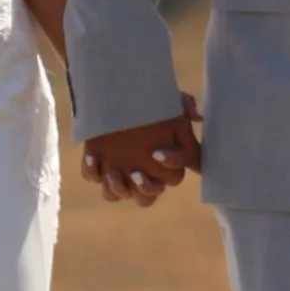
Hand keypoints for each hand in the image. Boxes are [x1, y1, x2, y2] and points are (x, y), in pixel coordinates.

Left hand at [81, 97, 201, 205]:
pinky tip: (92, 156)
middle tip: (136, 173)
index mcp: (163, 162)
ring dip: (117, 188)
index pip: (173, 177)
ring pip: (118, 196)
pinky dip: (92, 171)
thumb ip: (186, 107)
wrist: (116, 92)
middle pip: (148, 197)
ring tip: (112, 172)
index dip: (168, 167)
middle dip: (145, 188)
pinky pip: (93, 177)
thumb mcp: (169, 100)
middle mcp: (142, 173)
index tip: (157, 152)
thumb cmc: (149, 101)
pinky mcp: (96, 164)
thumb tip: (197, 116)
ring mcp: (118, 172)